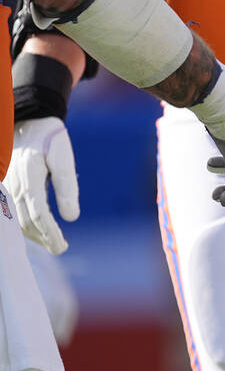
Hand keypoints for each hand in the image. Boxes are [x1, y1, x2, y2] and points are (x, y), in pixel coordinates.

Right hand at [3, 117, 78, 253]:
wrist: (28, 123)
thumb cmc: (50, 139)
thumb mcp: (63, 158)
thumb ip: (67, 187)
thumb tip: (72, 218)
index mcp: (28, 176)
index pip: (37, 214)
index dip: (50, 233)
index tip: (62, 246)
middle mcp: (12, 184)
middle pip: (25, 221)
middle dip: (43, 237)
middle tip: (61, 247)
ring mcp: (5, 186)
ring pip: (16, 219)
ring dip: (33, 234)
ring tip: (52, 242)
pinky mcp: (4, 187)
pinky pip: (11, 211)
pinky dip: (24, 224)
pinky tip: (38, 231)